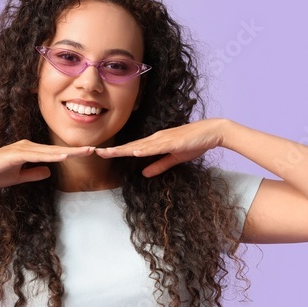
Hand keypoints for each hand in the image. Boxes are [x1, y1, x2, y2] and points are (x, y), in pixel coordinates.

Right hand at [0, 139, 94, 188]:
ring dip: (69, 151)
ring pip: (50, 151)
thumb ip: (33, 174)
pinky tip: (64, 157)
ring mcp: (22, 149)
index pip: (54, 153)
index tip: (88, 154)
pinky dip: (51, 156)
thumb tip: (49, 172)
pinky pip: (37, 155)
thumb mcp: (17, 177)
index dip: (72, 153)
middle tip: (96, 149)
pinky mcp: (16, 154)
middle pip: (56, 149)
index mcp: (29, 151)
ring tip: (87, 151)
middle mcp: (28, 146)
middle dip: (76, 150)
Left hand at [94, 118, 230, 177]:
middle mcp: (155, 139)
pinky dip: (145, 150)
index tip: (102, 154)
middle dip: (113, 150)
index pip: (132, 148)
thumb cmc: (194, 143)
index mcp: (154, 142)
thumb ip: (159, 165)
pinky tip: (135, 153)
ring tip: (109, 153)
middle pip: (130, 146)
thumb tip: (144, 174)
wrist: (212, 132)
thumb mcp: (174, 158)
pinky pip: (157, 147)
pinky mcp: (173, 142)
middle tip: (95, 152)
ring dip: (124, 150)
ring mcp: (163, 139)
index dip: (117, 152)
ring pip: (139, 146)